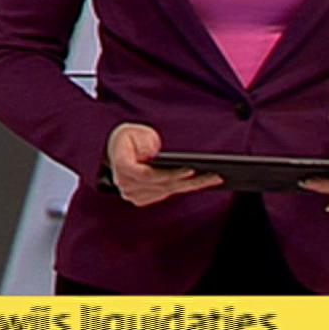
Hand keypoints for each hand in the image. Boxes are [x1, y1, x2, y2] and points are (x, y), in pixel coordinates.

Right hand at [105, 122, 224, 206]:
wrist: (114, 149)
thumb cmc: (127, 137)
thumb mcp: (134, 131)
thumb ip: (144, 141)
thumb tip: (153, 154)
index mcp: (122, 168)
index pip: (150, 175)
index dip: (171, 173)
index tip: (191, 168)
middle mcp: (126, 185)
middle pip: (164, 185)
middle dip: (191, 181)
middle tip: (214, 175)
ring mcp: (133, 194)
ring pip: (168, 191)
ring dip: (192, 185)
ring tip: (214, 178)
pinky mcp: (142, 198)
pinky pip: (167, 194)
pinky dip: (184, 188)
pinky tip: (202, 182)